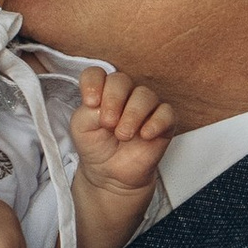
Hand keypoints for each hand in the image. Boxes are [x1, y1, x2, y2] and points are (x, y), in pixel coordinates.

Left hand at [73, 68, 174, 207]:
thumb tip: (104, 104)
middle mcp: (124, 94)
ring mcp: (145, 107)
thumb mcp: (81, 128)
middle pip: (121, 80)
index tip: (90, 103)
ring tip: (123, 135)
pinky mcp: (163, 122)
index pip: (96, 74)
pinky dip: (155, 123)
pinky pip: (166, 112)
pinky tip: (144, 135)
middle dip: (113, 100)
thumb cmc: (96, 146)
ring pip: (145, 95)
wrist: (110, 174)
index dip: (93, 83)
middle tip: (108, 123)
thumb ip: (87, 112)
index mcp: (101, 92)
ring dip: (132, 115)